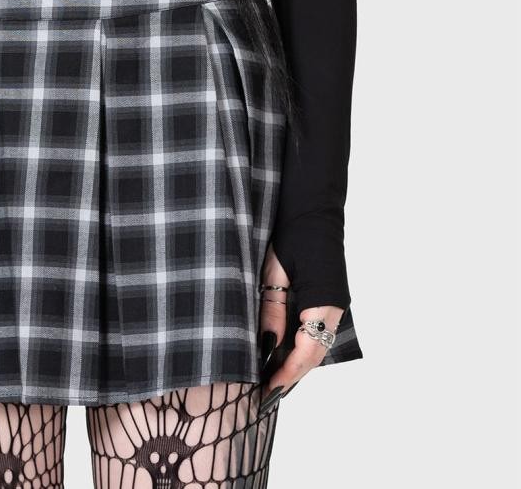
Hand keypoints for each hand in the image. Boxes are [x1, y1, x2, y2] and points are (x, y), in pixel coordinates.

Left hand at [256, 242, 343, 415]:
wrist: (313, 209)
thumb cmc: (293, 235)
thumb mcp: (275, 273)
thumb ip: (273, 309)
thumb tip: (268, 345)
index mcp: (323, 301)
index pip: (308, 349)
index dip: (287, 372)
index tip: (269, 388)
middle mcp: (335, 307)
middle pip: (315, 352)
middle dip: (292, 374)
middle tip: (267, 393)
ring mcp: (336, 304)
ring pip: (318, 344)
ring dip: (298, 362)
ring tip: (272, 378)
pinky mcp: (331, 299)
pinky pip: (318, 331)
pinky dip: (302, 345)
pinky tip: (284, 352)